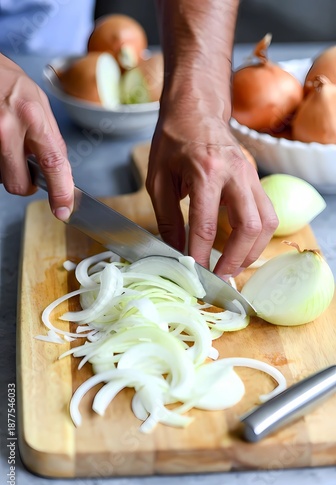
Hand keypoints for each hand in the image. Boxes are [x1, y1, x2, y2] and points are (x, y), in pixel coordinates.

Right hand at [0, 54, 73, 219]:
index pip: (52, 164)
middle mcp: (7, 128)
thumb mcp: (40, 104)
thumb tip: (62, 171)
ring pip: (1, 178)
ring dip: (8, 169)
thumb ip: (51, 140)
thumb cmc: (10, 83)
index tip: (63, 210)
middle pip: (18, 183)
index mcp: (31, 117)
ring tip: (8, 144)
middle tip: (26, 167)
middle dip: (25, 183)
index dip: (61, 192)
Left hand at [146, 97, 278, 277]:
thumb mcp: (158, 180)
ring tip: (233, 267)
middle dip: (235, 259)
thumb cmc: (173, 141)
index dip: (201, 255)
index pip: (205, 225)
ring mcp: (251, 175)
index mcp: (205, 171)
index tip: (196, 275)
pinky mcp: (256, 178)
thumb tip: (176, 252)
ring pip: (266, 222)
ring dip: (252, 251)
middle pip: (248, 226)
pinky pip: (267, 213)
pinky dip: (257, 236)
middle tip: (219, 278)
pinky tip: (242, 246)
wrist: (196, 109)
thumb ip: (167, 218)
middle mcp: (234, 173)